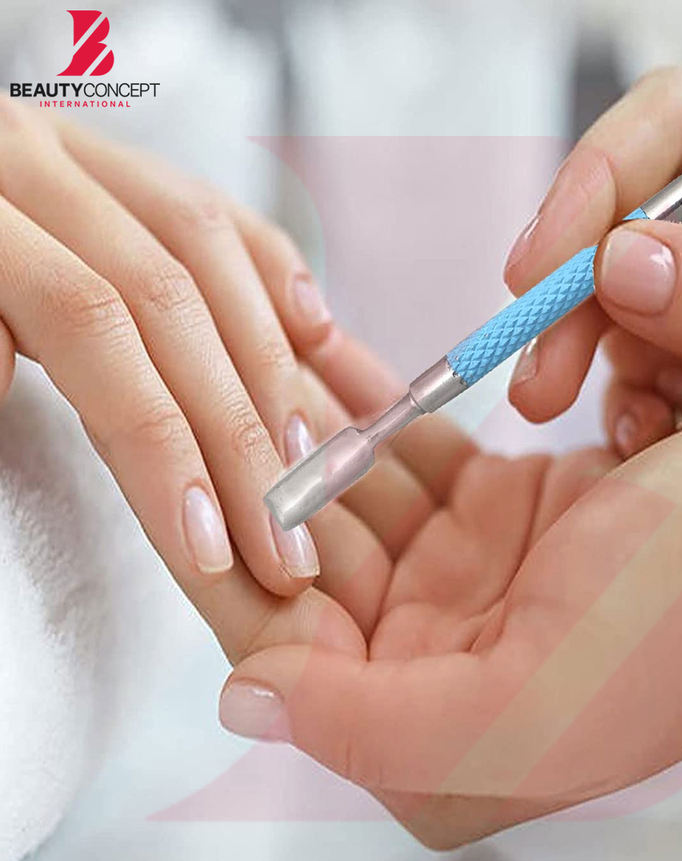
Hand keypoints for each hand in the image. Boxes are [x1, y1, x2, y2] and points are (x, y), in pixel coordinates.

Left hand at [0, 99, 364, 599]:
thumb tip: (8, 378)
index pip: (89, 324)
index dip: (161, 445)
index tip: (206, 546)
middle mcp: (31, 162)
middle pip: (169, 302)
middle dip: (238, 437)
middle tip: (279, 537)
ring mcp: (82, 155)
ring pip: (210, 251)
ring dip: (270, 370)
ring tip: (303, 462)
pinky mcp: (121, 167)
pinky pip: (220, 210)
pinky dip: (276, 274)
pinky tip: (314, 336)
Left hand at [209, 324, 681, 847]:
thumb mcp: (539, 699)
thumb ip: (380, 728)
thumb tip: (245, 703)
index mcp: (440, 737)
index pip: (290, 657)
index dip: (230, 568)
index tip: (185, 480)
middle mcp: (444, 667)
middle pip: (311, 569)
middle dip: (259, 478)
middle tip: (205, 386)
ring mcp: (471, 583)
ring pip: (353, 499)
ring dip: (304, 427)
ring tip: (248, 350)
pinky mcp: (502, 511)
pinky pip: (408, 451)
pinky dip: (367, 401)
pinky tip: (320, 352)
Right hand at [504, 63, 681, 454]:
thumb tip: (620, 266)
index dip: (599, 178)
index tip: (541, 267)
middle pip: (631, 213)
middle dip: (576, 296)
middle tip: (538, 377)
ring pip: (618, 295)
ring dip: (595, 359)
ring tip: (635, 424)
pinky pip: (633, 362)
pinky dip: (632, 402)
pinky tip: (662, 436)